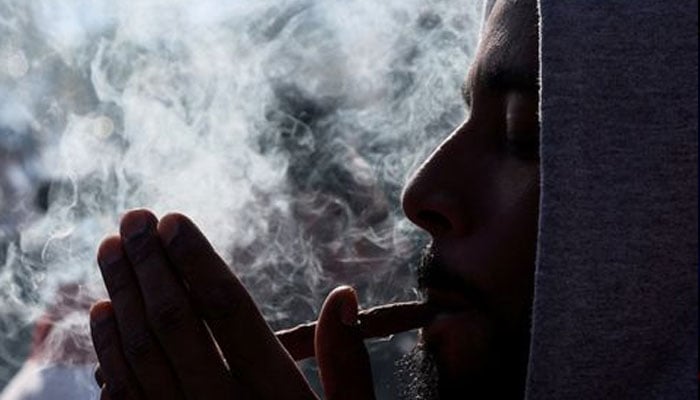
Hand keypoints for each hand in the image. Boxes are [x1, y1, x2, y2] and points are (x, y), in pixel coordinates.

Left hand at [90, 209, 374, 399]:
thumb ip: (349, 366)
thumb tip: (343, 298)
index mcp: (273, 394)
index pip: (226, 311)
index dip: (196, 260)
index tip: (173, 220)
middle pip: (174, 322)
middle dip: (150, 264)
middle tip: (134, 219)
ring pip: (139, 352)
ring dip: (120, 295)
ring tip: (111, 249)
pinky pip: (122, 396)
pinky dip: (107, 351)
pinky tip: (100, 314)